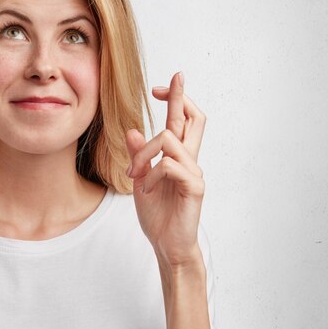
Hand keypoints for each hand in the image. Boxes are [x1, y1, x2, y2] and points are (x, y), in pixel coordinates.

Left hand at [125, 72, 205, 267]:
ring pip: (169, 139)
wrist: (166, 245)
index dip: (178, 99)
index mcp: (178, 158)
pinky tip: (147, 190)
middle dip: (179, 97)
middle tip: (163, 85)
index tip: (166, 83)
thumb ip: (139, 157)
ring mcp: (194, 172)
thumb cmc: (158, 215)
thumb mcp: (141, 181)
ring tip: (135, 176)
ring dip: (144, 153)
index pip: (183, 121)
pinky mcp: (194, 186)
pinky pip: (167, 165)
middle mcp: (190, 160)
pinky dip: (151, 175)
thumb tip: (132, 130)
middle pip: (194, 118)